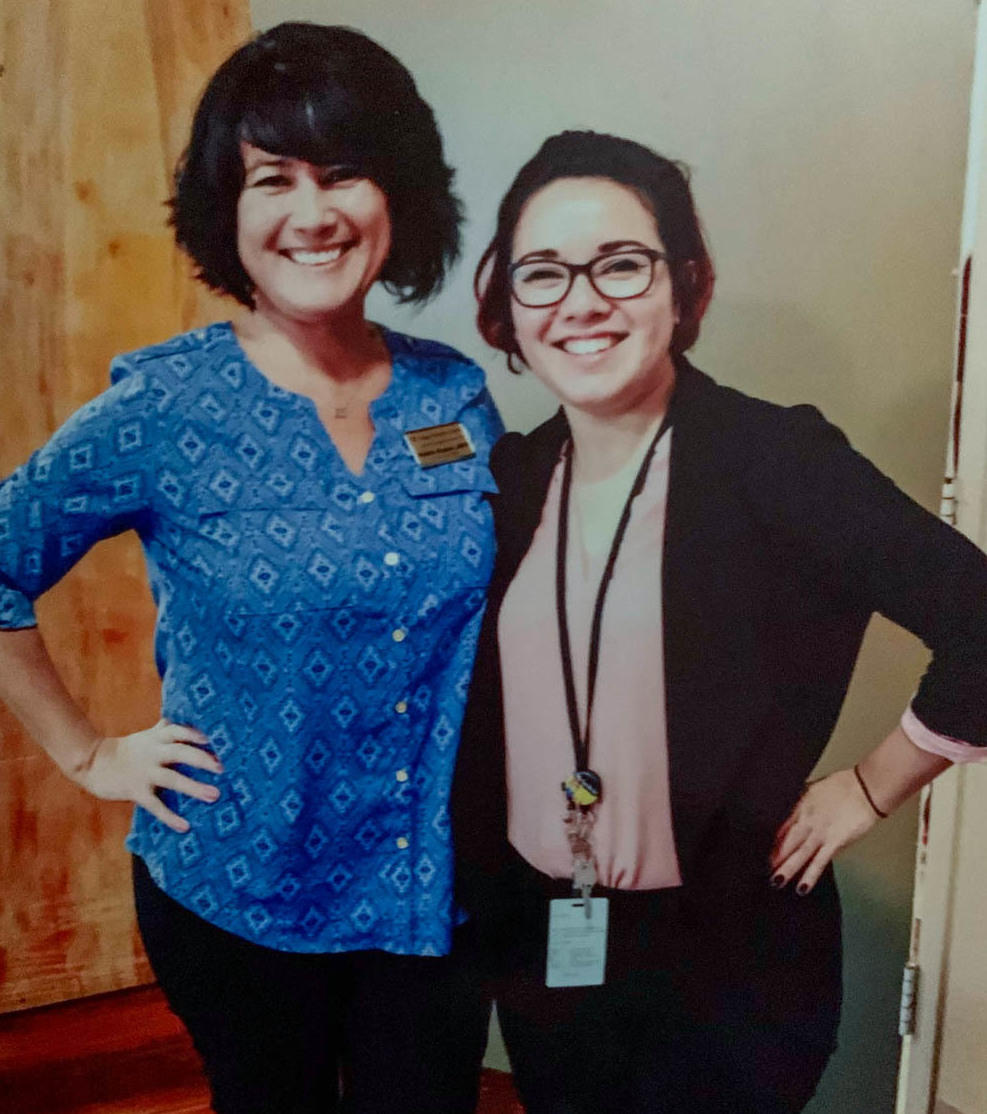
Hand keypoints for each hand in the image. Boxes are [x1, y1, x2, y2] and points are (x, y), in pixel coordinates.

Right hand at [74, 719, 221, 832]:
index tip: (216, 739)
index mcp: (157, 737)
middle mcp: (152, 752)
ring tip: (214, 796)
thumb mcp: (148, 736)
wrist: (93, 762)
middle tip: (222, 768)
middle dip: (202, 759)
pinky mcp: (135, 790)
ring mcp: (144, 772)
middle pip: (180, 752)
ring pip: (172, 779)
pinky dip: (170, 816)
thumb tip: (188, 718)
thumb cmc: (128, 749)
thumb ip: (166, 729)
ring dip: (194, 787)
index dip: (196, 734)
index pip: (179, 730)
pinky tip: (185, 826)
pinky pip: (155, 805)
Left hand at [769, 768, 877, 894]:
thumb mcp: (814, 788)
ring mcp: (820, 833)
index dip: (771, 842)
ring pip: (799, 854)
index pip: (781, 828)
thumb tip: (794, 807)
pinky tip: (802, 887)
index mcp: (800, 807)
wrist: (864, 788)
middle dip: (775, 857)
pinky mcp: (834, 842)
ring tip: (776, 881)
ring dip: (787, 869)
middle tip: (764, 870)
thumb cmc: (843, 785)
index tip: (763, 852)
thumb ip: (802, 801)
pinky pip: (819, 862)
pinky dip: (810, 875)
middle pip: (786, 842)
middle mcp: (807, 821)